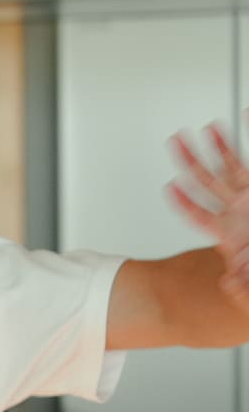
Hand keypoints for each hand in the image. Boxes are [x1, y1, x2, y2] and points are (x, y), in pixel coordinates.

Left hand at [167, 121, 248, 315]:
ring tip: (205, 128)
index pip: (199, 215)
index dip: (184, 201)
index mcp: (227, 234)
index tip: (170, 187)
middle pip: (206, 181)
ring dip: (216, 147)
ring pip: (229, 168)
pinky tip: (238, 126)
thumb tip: (228, 284)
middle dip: (189, 160)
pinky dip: (245, 145)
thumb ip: (242, 285)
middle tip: (174, 140)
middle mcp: (236, 212)